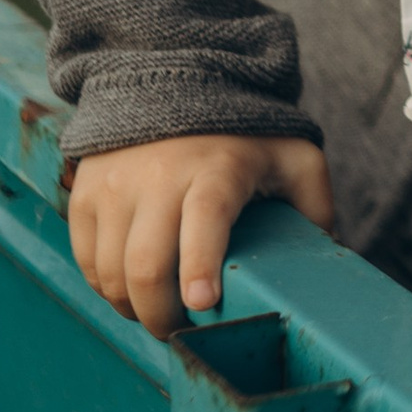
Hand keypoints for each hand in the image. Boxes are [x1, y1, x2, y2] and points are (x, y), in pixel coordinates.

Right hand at [68, 131, 336, 336]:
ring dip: (131, 308)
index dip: (200, 265)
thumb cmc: (243, 134)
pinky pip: (87, 259)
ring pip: (111, 272)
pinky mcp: (86, 190)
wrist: (175, 79)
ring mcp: (116, 183)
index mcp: (218, 169)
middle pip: (145, 265)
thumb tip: (325, 259)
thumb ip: (315, 205)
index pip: (205, 219)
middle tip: (180, 333)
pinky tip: (130, 288)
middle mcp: (159, 176)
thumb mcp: (293, 156)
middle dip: (161, 317)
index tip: (204, 303)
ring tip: (157, 312)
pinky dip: (106, 287)